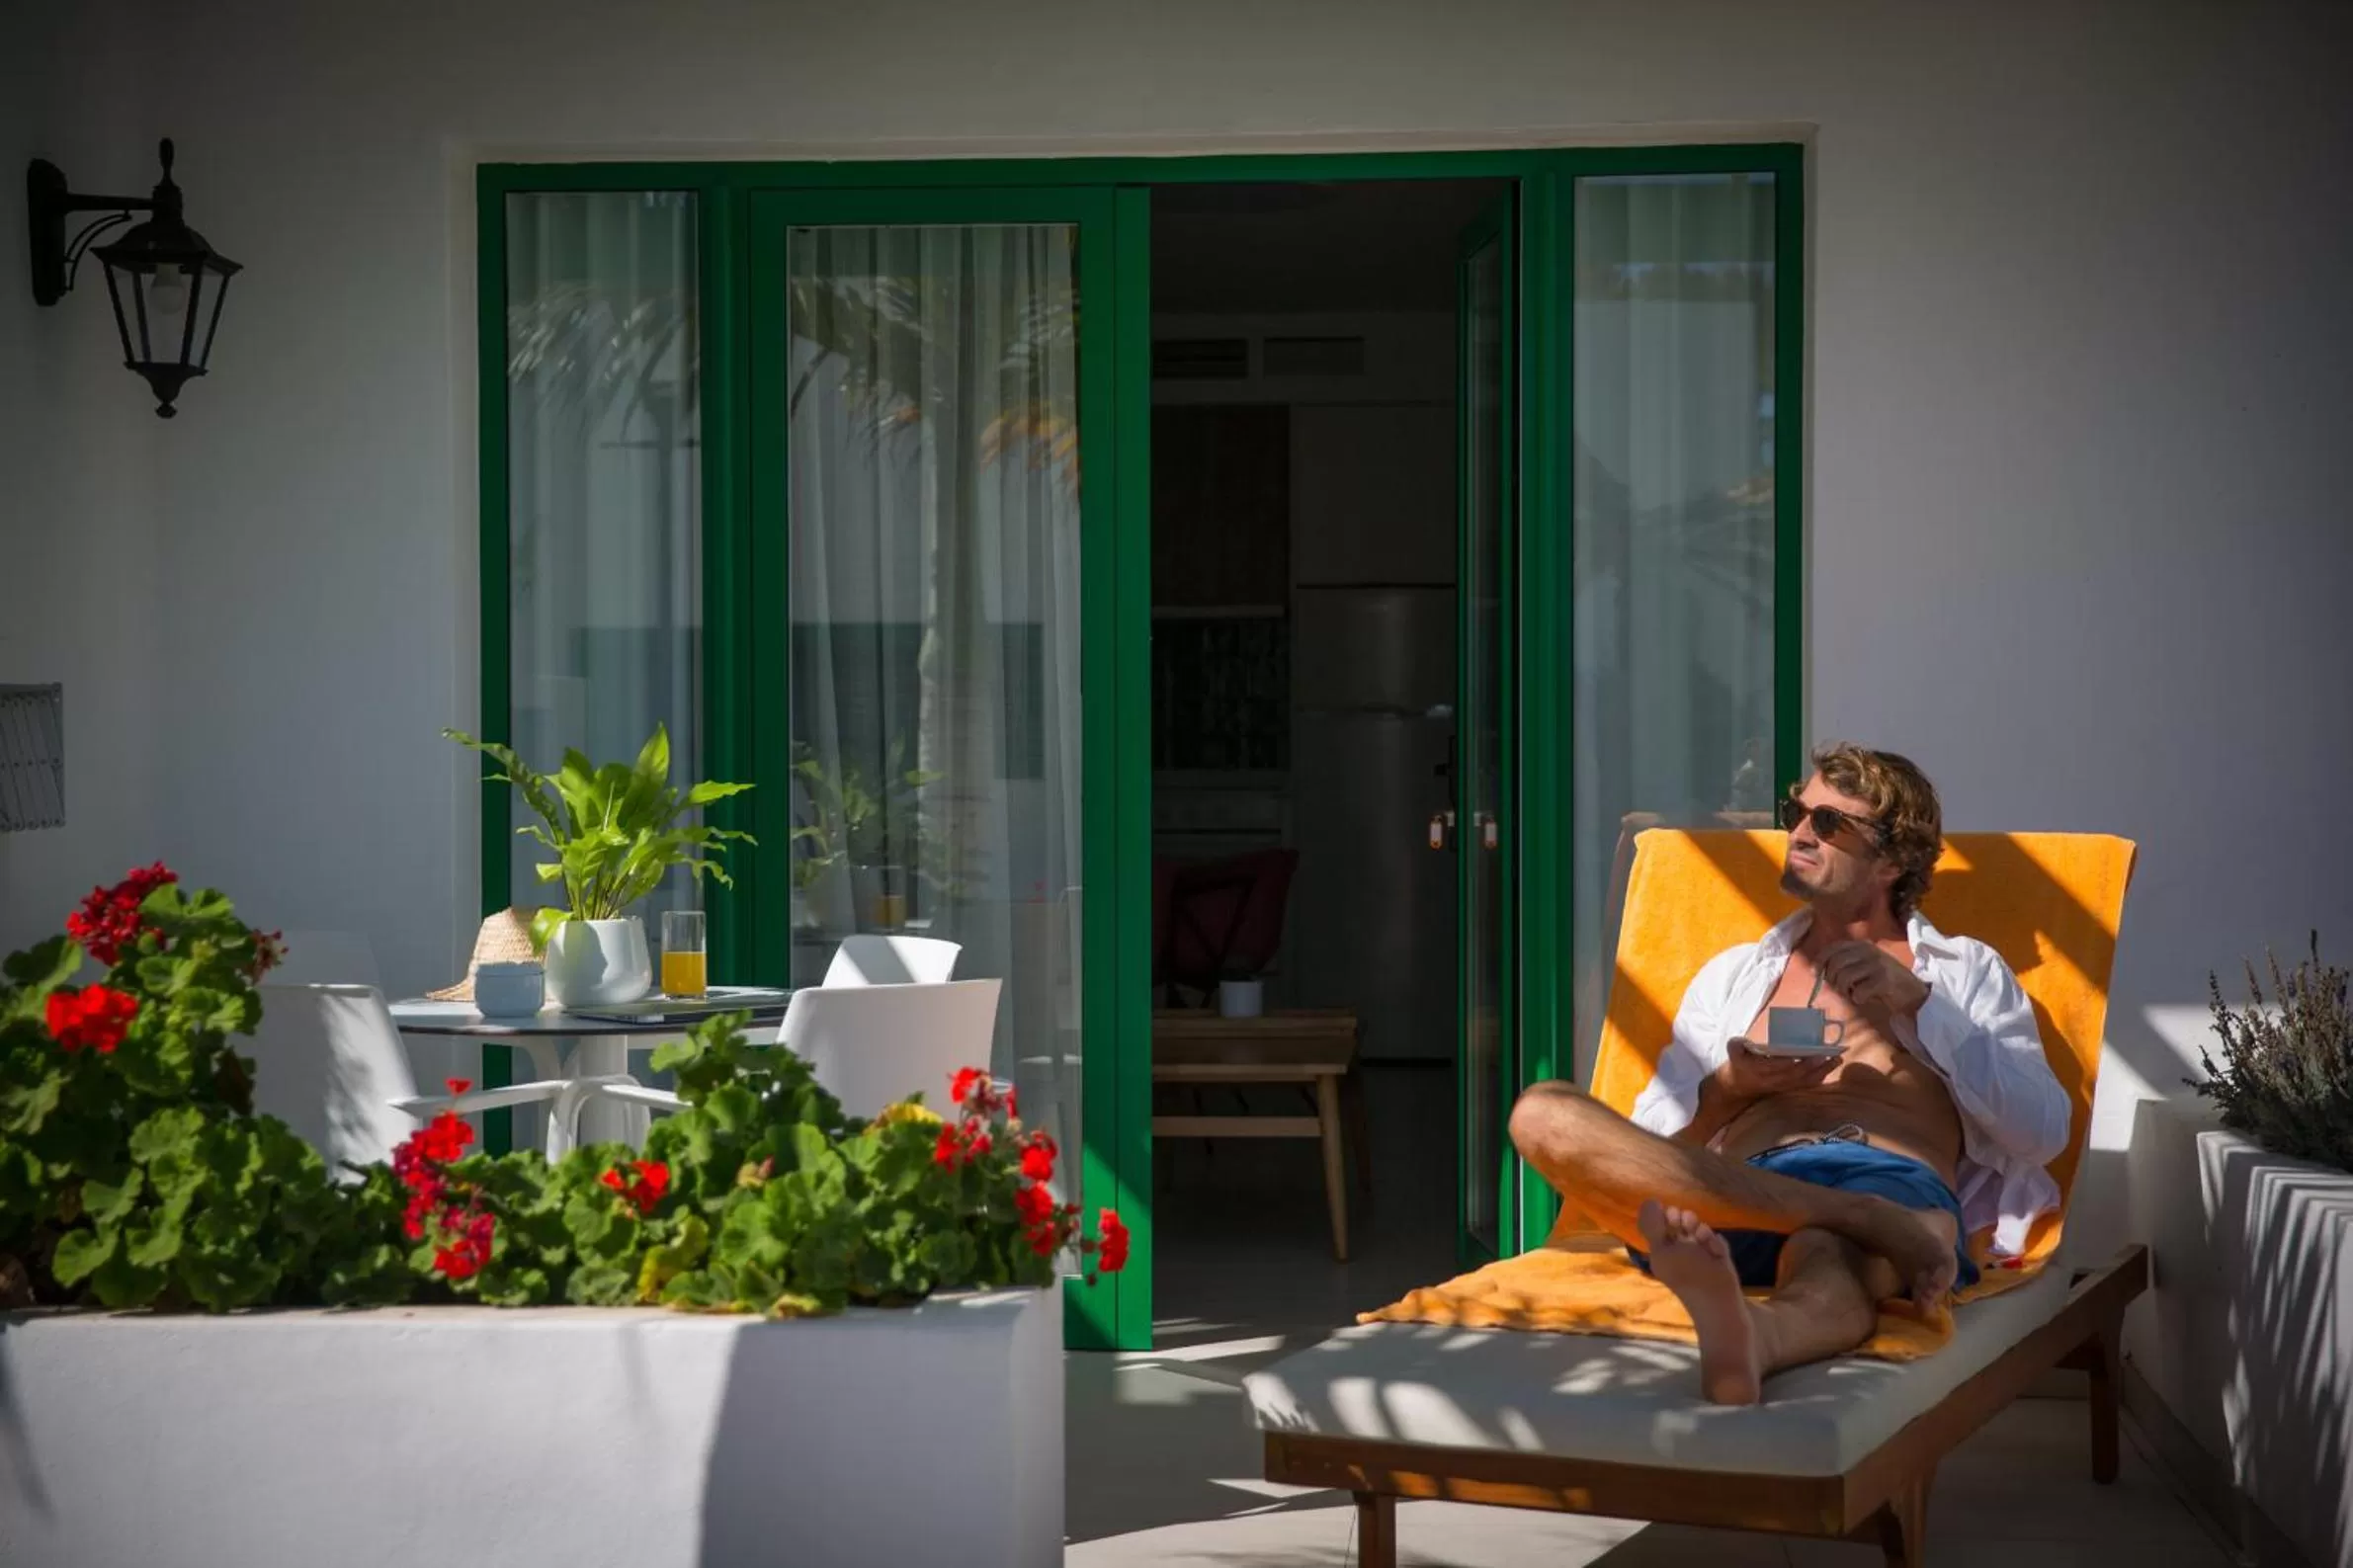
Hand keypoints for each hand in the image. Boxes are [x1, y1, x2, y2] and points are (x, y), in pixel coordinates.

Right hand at [1716, 1038, 1839, 1102]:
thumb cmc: (1738, 1061)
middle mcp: (1768, 1081)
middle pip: (1791, 1076)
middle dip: (1808, 1066)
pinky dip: (1819, 1077)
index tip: (1795, 1056)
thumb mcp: (1733, 1049)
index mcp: (1752, 1069)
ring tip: (1836, 1059)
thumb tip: (1747, 1042)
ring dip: (1820, 1072)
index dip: (1782, 1063)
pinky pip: (1805, 1085)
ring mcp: (1779, 1087)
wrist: (1738, 1086)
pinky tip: (1831, 1067)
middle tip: (1824, 1055)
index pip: (1768, 1067)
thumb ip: (1737, 1044)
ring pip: (1801, 1082)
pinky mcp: (1788, 1089)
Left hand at [1818, 940, 1931, 1021]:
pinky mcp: (1884, 980)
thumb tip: (1818, 972)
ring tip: (1853, 994)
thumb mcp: (1863, 966)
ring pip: (1845, 977)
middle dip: (1832, 979)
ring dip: (1844, 990)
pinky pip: (1859, 991)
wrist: (1913, 992)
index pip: (1833, 948)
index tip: (1815, 973)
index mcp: (1861, 945)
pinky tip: (1864, 999)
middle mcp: (1869, 951)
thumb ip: (1844, 964)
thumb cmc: (1883, 980)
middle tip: (1840, 990)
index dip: (1820, 960)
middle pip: (1836, 964)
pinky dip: (1857, 998)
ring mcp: (1877, 964)